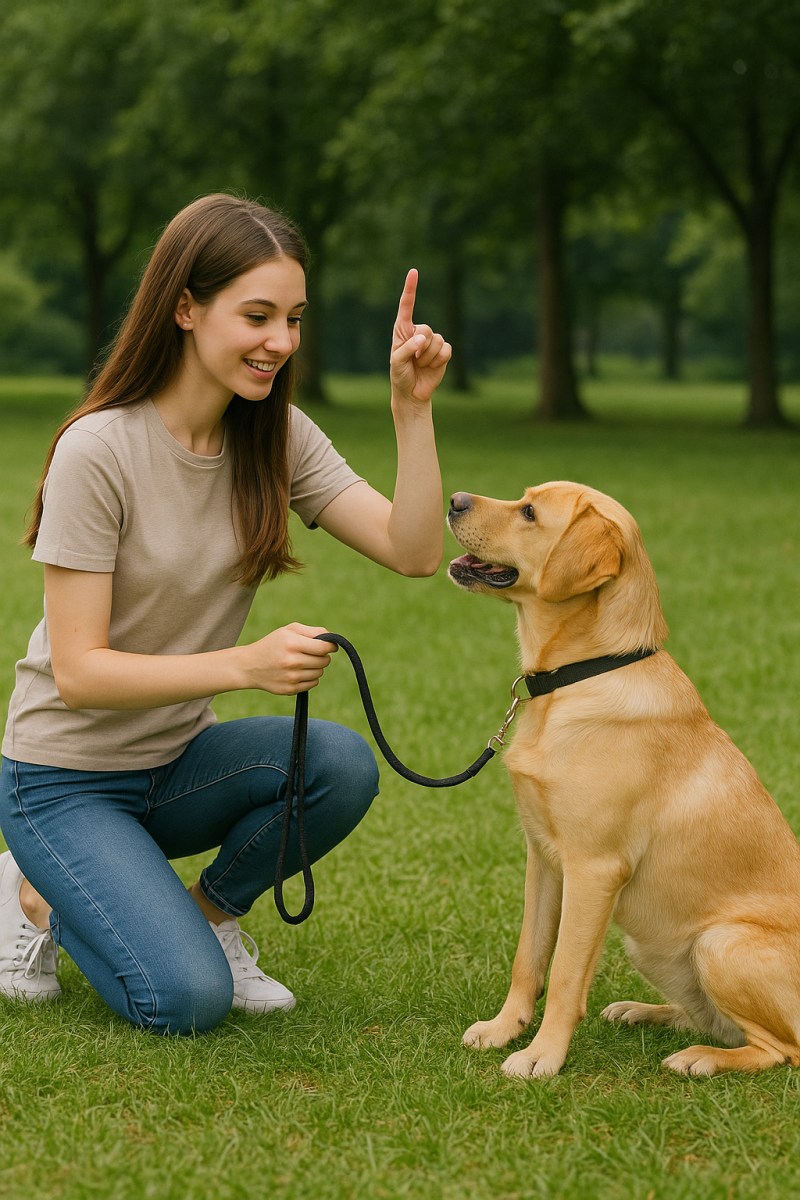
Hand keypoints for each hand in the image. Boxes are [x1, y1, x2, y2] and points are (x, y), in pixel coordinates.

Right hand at [238, 623, 335, 694]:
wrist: (249, 666)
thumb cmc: (272, 644)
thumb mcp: (288, 630)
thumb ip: (311, 631)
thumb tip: (331, 638)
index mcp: (292, 643)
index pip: (323, 647)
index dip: (331, 647)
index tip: (331, 647)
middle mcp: (292, 661)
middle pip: (324, 661)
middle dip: (323, 656)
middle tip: (313, 653)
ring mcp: (291, 677)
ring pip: (320, 673)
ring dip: (316, 667)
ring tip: (303, 662)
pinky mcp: (290, 689)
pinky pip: (313, 684)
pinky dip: (310, 678)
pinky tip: (299, 672)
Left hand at [390, 269, 451, 404]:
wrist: (412, 392)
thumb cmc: (400, 374)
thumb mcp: (397, 362)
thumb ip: (407, 349)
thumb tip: (423, 340)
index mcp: (403, 329)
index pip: (407, 306)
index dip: (411, 289)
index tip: (413, 272)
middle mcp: (418, 332)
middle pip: (426, 329)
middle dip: (420, 347)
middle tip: (414, 360)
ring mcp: (432, 341)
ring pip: (436, 341)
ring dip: (428, 357)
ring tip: (421, 365)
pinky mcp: (443, 352)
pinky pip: (446, 350)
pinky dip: (438, 361)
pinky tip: (431, 367)